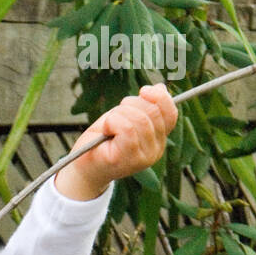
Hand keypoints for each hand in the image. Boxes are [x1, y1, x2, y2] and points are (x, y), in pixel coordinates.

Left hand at [57, 83, 178, 199]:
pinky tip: (105, 130)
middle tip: (115, 115)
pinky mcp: (128, 160)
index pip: (171, 114)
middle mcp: (155, 151)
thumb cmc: (103, 139)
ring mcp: (143, 158)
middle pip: (153, 112)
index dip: (160, 97)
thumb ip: (144, 105)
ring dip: (118, 114)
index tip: (143, 90)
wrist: (84, 166)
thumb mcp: (126, 117)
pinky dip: (112, 122)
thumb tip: (160, 88)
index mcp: (158, 140)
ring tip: (108, 125)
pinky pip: (127, 128)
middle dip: (131, 104)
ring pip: (139, 119)